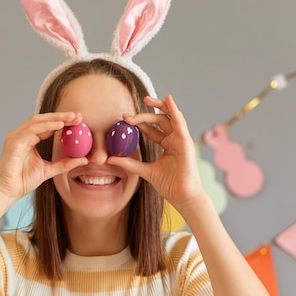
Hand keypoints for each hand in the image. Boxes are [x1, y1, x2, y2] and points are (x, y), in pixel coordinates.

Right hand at [0, 112, 88, 203]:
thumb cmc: (23, 181)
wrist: (8, 192)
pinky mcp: (13, 142)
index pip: (47, 126)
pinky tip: (58, 126)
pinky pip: (31, 130)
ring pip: (37, 121)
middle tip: (77, 115)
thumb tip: (84, 159)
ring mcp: (16, 137)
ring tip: (70, 118)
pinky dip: (45, 126)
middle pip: (42, 120)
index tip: (79, 120)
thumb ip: (65, 164)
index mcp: (29, 139)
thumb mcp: (49, 170)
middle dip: (60, 116)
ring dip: (55, 118)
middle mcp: (22, 135)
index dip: (63, 121)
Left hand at [108, 95, 205, 209]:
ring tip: (147, 99)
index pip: (152, 129)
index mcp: (167, 145)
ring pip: (169, 118)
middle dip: (144, 114)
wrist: (182, 197)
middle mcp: (174, 140)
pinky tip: (168, 100)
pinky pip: (180, 123)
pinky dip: (174, 110)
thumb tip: (110, 159)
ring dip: (159, 106)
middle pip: (159, 121)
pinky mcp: (186, 142)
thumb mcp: (144, 171)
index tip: (123, 119)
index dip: (139, 123)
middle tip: (128, 115)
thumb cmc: (169, 185)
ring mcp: (181, 140)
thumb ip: (129, 163)